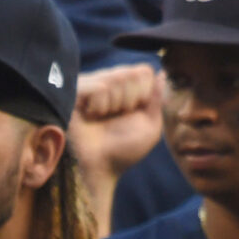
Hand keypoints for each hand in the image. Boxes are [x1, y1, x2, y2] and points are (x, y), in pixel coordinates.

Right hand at [69, 62, 164, 221]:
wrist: (101, 166)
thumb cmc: (125, 150)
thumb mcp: (151, 127)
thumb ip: (157, 99)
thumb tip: (161, 74)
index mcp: (129, 88)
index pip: (144, 71)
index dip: (144, 93)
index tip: (134, 112)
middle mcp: (110, 82)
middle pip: (131, 73)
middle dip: (130, 100)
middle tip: (117, 116)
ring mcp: (92, 85)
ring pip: (116, 77)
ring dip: (114, 104)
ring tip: (102, 117)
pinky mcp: (76, 91)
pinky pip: (99, 87)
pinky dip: (100, 105)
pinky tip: (90, 115)